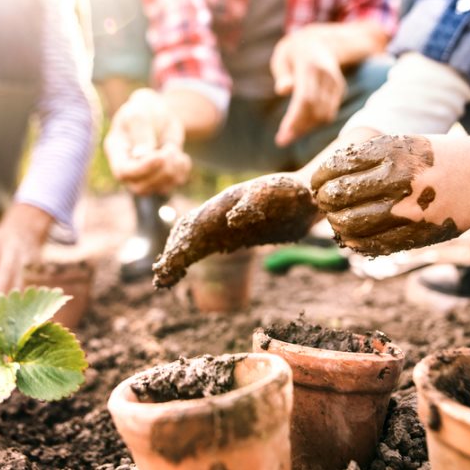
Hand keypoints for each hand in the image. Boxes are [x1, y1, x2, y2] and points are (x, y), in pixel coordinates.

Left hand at [0, 203, 51, 303]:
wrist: (26, 228)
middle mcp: (10, 247)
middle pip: (5, 269)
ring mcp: (27, 255)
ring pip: (22, 278)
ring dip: (13, 296)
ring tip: (5, 314)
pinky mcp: (39, 264)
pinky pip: (33, 282)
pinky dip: (26, 297)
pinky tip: (21, 311)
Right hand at [103, 88, 191, 194]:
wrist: (159, 112)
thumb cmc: (145, 110)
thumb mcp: (140, 115)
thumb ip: (140, 133)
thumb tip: (140, 155)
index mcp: (116, 151)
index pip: (123, 172)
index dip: (143, 169)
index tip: (160, 156)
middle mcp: (128, 168)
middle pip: (140, 187)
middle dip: (161, 171)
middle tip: (170, 149)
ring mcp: (144, 176)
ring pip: (159, 189)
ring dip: (173, 170)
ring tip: (173, 148)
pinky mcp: (161, 177)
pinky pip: (174, 184)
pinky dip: (182, 171)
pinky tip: (180, 155)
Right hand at [153, 173, 318, 287]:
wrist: (307, 195)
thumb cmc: (292, 191)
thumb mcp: (276, 193)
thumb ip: (254, 203)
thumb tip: (232, 219)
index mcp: (226, 203)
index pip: (195, 224)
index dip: (181, 243)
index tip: (169, 262)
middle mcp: (220, 213)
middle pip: (188, 232)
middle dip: (173, 252)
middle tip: (161, 276)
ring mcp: (224, 224)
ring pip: (193, 240)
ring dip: (177, 257)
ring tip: (164, 278)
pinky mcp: (233, 235)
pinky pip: (205, 246)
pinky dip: (189, 258)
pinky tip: (180, 271)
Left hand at [272, 25, 346, 146]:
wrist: (319, 41)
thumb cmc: (293, 53)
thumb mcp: (282, 57)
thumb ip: (283, 74)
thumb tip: (283, 90)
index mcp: (310, 66)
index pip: (305, 98)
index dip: (295, 119)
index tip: (283, 136)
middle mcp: (327, 75)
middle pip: (315, 109)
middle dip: (299, 128)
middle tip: (282, 140)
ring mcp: (336, 83)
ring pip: (324, 114)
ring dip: (307, 128)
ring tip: (289, 134)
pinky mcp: (340, 89)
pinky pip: (329, 112)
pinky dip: (316, 123)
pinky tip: (301, 126)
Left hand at [310, 134, 469, 255]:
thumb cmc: (436, 158)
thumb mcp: (402, 144)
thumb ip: (366, 159)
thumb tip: (322, 183)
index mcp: (392, 152)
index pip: (337, 168)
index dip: (320, 179)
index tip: (318, 183)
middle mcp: (399, 181)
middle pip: (339, 197)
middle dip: (325, 201)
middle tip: (325, 202)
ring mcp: (409, 211)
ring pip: (351, 224)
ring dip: (337, 223)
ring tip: (337, 218)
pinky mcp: (417, 235)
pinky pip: (373, 245)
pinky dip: (355, 242)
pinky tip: (352, 235)